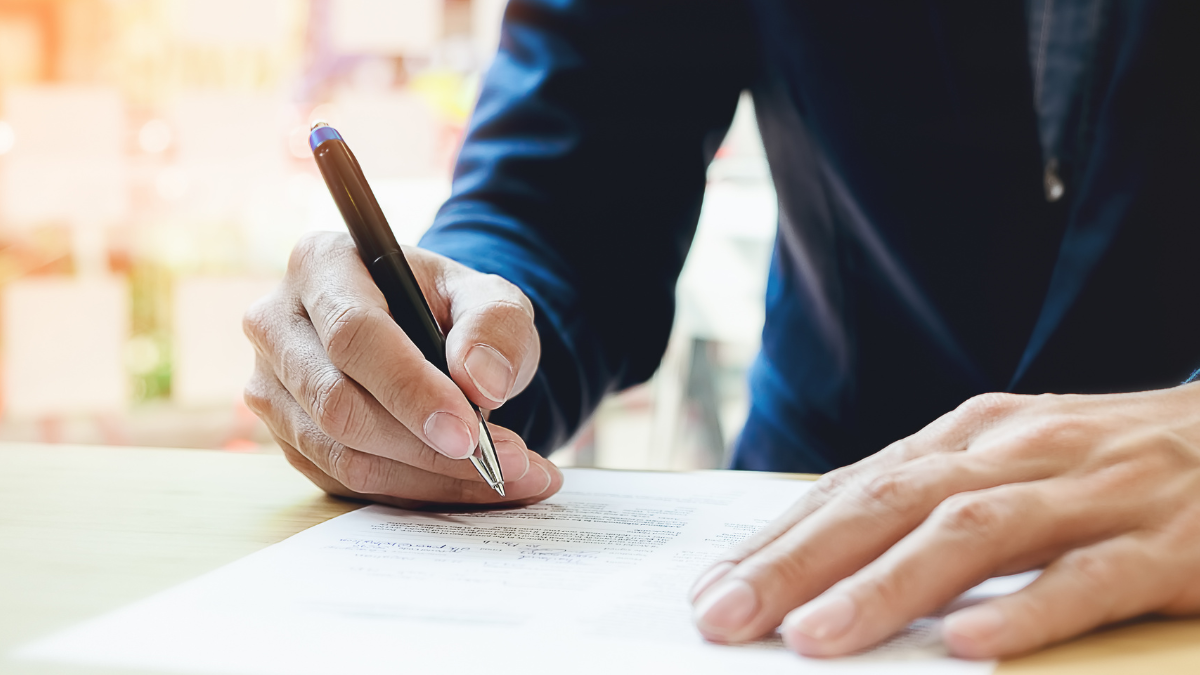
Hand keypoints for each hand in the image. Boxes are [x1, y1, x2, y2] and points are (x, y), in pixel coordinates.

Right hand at [243, 232, 561, 506]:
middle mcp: (278, 324)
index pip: (354, 336)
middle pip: (339, 404)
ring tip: (509, 476)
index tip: (470, 432)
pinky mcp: (288, 438)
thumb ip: (495, 326)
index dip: (411, 390)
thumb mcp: (490, 297)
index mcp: (322, 264)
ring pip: (342, 455)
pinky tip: (471, 485)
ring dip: (430, 478)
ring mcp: (273, 387)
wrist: (431, 336)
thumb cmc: (454, 309)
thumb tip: (482, 383)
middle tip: (508, 463)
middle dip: (427, 447)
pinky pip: (345, 483)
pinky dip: (415, 492)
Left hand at [689, 388, 1199, 657]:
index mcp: (973, 435)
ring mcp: (1094, 492)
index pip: (856, 488)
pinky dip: (1026, 609)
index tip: (713, 590)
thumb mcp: (1016, 466)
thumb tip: (827, 560)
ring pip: (972, 532)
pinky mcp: (1168, 545)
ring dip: (887, 585)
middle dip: (800, 561)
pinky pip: (1088, 580)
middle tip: (725, 616)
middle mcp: (1020, 451)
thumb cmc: (1116, 466)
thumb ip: (933, 502)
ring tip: (815, 637)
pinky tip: (969, 646)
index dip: (779, 539)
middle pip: (891, 502)